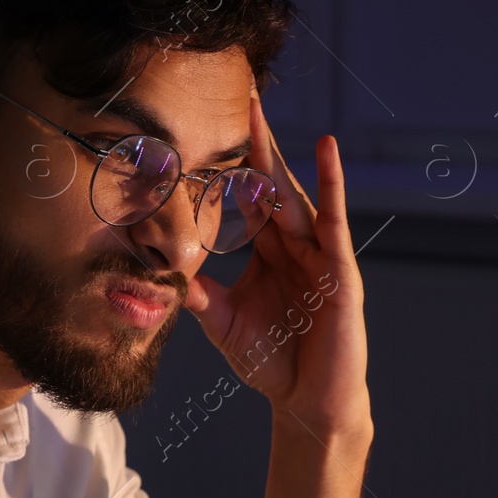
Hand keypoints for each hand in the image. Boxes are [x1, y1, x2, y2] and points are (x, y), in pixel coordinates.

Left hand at [184, 84, 370, 437]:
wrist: (307, 403)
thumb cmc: (273, 362)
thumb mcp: (223, 322)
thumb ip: (198, 293)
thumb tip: (158, 270)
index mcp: (268, 254)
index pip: (246, 200)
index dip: (228, 166)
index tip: (205, 128)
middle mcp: (294, 246)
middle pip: (270, 185)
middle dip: (253, 142)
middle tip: (237, 94)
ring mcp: (319, 254)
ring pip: (295, 194)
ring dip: (279, 152)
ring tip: (260, 112)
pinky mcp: (340, 269)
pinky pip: (334, 219)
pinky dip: (332, 183)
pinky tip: (327, 149)